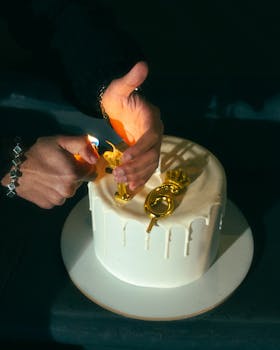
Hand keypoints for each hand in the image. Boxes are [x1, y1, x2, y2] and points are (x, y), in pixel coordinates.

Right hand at [1, 135, 97, 207]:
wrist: (14, 167)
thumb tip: (96, 157)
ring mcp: (58, 199)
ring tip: (51, 174)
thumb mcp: (61, 141)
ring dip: (64, 183)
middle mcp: (68, 190)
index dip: (84, 165)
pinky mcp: (49, 205)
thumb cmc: (37, 153)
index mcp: (74, 174)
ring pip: (70, 190)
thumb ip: (83, 145)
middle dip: (74, 174)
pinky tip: (46, 183)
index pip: (92, 172)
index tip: (76, 161)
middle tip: (60, 166)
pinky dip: (54, 191)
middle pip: (80, 182)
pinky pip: (58, 197)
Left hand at [101, 61, 162, 190]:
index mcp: (152, 120)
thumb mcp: (120, 88)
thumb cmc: (116, 98)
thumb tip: (142, 65)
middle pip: (152, 155)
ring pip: (150, 165)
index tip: (125, 156)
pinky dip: (139, 179)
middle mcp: (155, 134)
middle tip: (119, 174)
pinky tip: (130, 188)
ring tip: (121, 181)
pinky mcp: (145, 154)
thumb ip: (131, 80)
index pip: (151, 137)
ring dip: (137, 175)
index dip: (141, 148)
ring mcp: (151, 146)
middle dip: (137, 166)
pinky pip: (146, 169)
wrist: (117, 106)